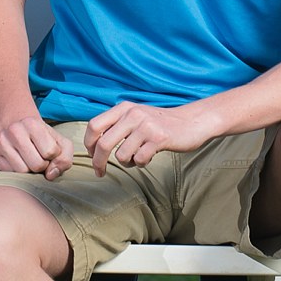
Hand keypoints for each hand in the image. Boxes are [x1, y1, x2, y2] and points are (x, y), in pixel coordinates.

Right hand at [0, 112, 68, 178]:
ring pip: (21, 171)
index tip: (47, 151)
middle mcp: (15, 130)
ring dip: (29, 169)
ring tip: (29, 159)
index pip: (51, 153)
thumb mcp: (60, 142)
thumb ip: (65, 158)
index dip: (52, 156)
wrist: (17, 122)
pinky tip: (18, 159)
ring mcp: (1, 140)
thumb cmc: (39, 135)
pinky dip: (16, 170)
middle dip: (41, 166)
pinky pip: (8, 172)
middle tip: (39, 157)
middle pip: (36, 165)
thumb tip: (51, 174)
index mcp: (33, 124)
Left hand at [83, 100, 211, 173]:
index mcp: (124, 108)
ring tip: (138, 157)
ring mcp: (146, 126)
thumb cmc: (161, 123)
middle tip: (100, 172)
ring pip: (122, 155)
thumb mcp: (136, 115)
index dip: (88, 144)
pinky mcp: (159, 138)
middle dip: (98, 162)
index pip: (94, 125)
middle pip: (103, 144)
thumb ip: (117, 124)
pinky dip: (141, 163)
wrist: (191, 121)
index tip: (92, 155)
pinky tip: (149, 156)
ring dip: (127, 162)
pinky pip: (139, 159)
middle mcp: (133, 114)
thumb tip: (94, 144)